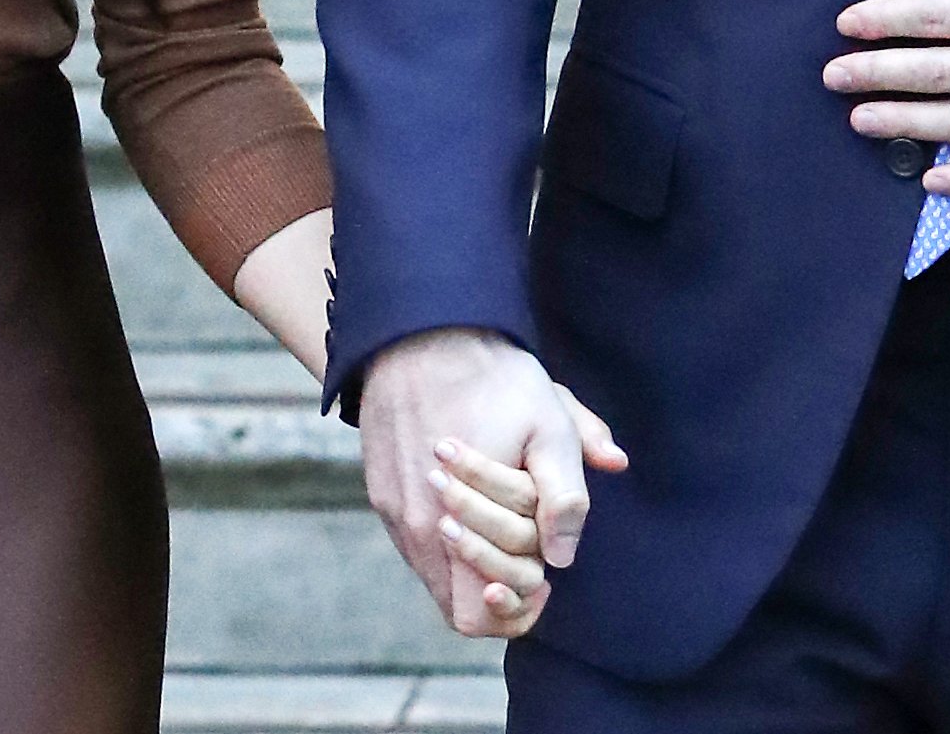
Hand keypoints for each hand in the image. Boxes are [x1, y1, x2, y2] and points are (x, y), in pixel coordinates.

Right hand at [357, 328, 628, 638]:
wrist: (419, 334)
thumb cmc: (491, 378)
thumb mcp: (550, 422)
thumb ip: (568, 491)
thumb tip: (566, 552)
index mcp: (460, 524)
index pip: (479, 615)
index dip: (516, 606)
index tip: (541, 572)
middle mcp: (419, 530)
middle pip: (460, 602)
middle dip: (501, 577)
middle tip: (529, 540)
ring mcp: (396, 514)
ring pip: (437, 573)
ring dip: (472, 556)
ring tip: (500, 512)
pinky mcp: (381, 494)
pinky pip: (416, 542)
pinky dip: (445, 535)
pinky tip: (470, 495)